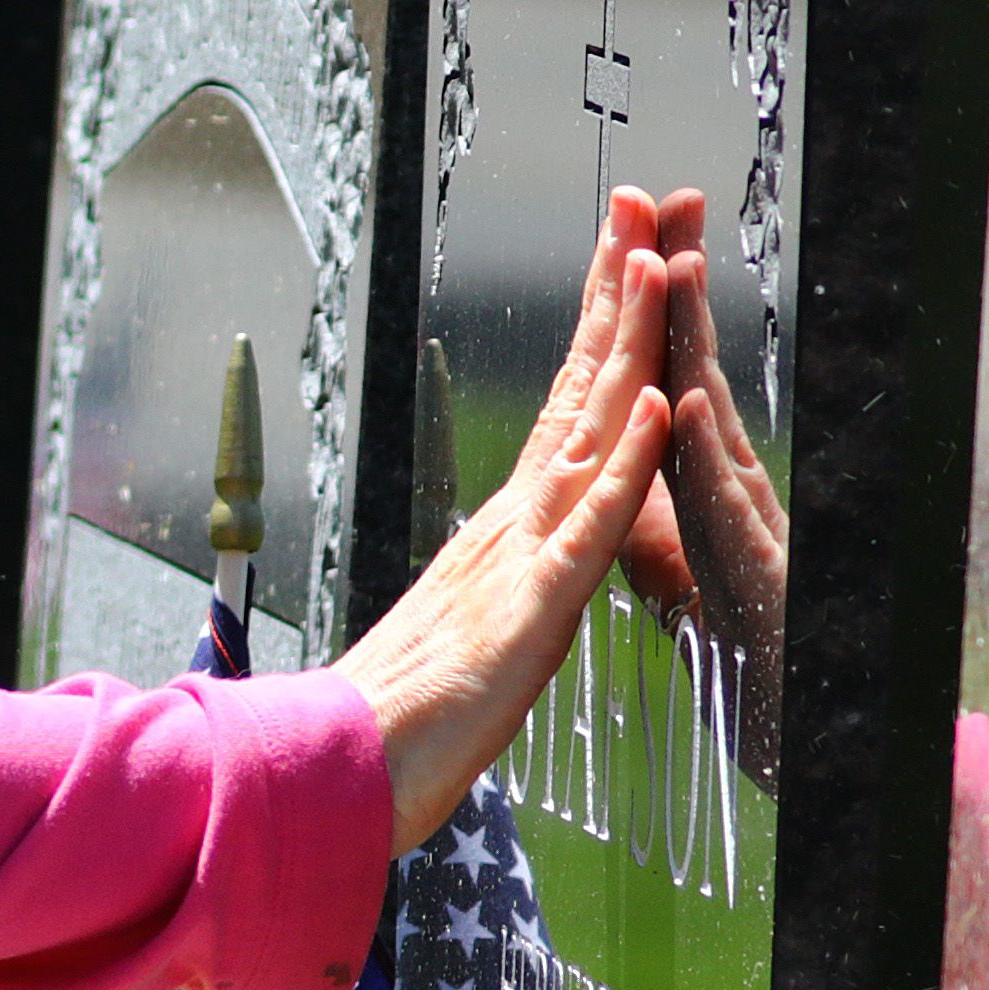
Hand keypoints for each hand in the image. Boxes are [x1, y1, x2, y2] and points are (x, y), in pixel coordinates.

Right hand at [336, 187, 675, 848]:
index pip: (568, 410)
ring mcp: (517, 564)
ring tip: (658, 264)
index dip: (604, 329)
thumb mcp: (471, 639)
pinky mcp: (527, 616)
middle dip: (619, 296)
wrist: (331, 784)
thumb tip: (515, 560)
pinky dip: (624, 466)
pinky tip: (651, 407)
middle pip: (579, 393)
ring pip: (587, 436)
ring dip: (628, 347)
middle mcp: (510, 527)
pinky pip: (586, 531)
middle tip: (647, 205)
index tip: (631, 252)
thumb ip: (500, 588)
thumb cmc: (393, 728)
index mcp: (506, 535)